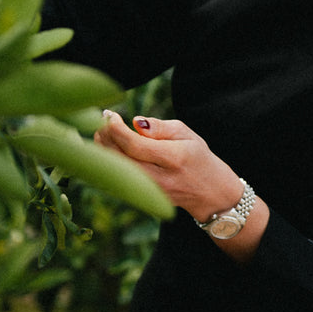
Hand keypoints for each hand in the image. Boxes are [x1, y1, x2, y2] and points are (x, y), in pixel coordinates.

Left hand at [93, 112, 242, 222]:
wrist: (210, 193)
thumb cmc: (197, 157)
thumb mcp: (187, 134)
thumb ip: (160, 127)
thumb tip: (134, 122)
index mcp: (174, 158)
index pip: (135, 145)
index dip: (116, 129)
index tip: (109, 113)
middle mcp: (161, 178)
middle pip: (120, 159)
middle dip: (105, 137)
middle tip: (102, 120)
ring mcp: (151, 192)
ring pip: (116, 171)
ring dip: (103, 150)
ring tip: (102, 132)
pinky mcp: (145, 198)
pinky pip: (119, 180)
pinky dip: (108, 163)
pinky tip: (107, 148)